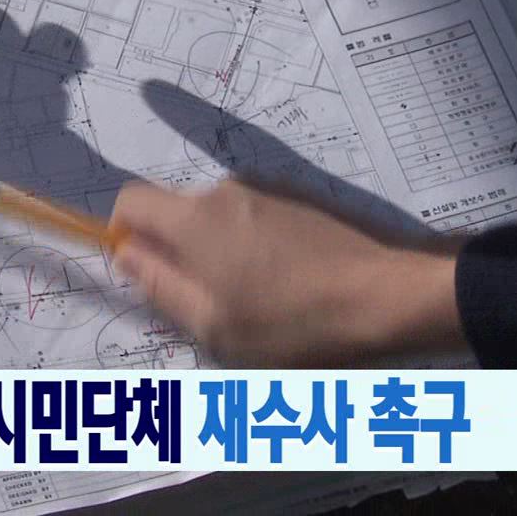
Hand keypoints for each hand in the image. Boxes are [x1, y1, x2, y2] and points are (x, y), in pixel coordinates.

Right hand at [109, 179, 466, 366]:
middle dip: (179, 254)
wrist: (392, 294)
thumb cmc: (295, 321)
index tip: (145, 272)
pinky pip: (255, 218)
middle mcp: (224, 192)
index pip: (130, 200)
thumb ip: (159, 286)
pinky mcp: (302, 197)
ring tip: (262, 302)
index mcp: (194, 220)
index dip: (124, 234)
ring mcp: (267, 189)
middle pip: (175, 213)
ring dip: (222, 255)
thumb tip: (127, 255)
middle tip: (212, 304)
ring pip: (218, 220)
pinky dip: (257, 247)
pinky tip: (292, 284)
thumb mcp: (215, 326)